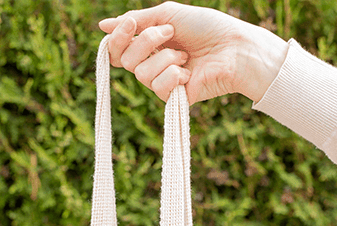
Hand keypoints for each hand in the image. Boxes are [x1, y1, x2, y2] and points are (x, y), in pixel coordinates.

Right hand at [98, 1, 287, 104]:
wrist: (234, 48)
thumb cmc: (207, 28)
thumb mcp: (168, 15)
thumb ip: (137, 21)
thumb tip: (102, 26)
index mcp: (151, 45)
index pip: (119, 49)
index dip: (117, 39)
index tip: (130, 24)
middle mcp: (154, 64)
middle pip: (125, 61)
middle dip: (147, 42)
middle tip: (171, 34)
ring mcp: (163, 83)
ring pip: (141, 74)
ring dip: (165, 58)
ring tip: (186, 56)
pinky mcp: (174, 99)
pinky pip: (157, 88)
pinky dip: (173, 75)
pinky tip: (189, 73)